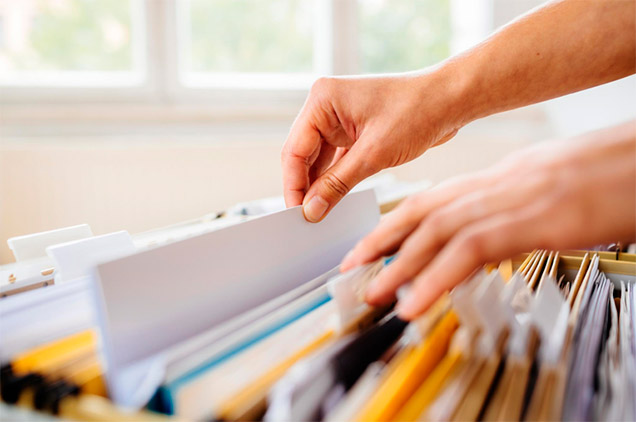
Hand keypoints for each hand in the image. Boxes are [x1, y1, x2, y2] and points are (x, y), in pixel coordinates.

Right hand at [281, 73, 463, 221]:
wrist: (451, 100)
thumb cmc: (418, 111)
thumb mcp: (374, 154)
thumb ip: (337, 184)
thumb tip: (312, 209)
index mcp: (323, 99)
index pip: (294, 149)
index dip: (294, 184)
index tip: (297, 212)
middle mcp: (326, 106)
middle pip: (303, 155)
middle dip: (305, 186)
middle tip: (307, 218)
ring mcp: (340, 118)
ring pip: (319, 159)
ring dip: (321, 185)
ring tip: (320, 213)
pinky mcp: (354, 130)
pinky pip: (336, 159)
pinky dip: (335, 178)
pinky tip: (334, 199)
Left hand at [340, 122, 635, 319]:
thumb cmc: (602, 177)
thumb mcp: (542, 192)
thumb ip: (506, 211)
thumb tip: (481, 237)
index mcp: (494, 180)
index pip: (431, 200)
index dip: (394, 222)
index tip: (370, 244)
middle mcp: (493, 186)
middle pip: (422, 211)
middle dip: (381, 240)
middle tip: (353, 267)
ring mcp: (509, 201)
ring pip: (436, 232)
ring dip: (399, 265)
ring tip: (373, 292)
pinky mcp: (530, 222)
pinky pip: (469, 251)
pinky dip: (435, 278)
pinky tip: (415, 301)